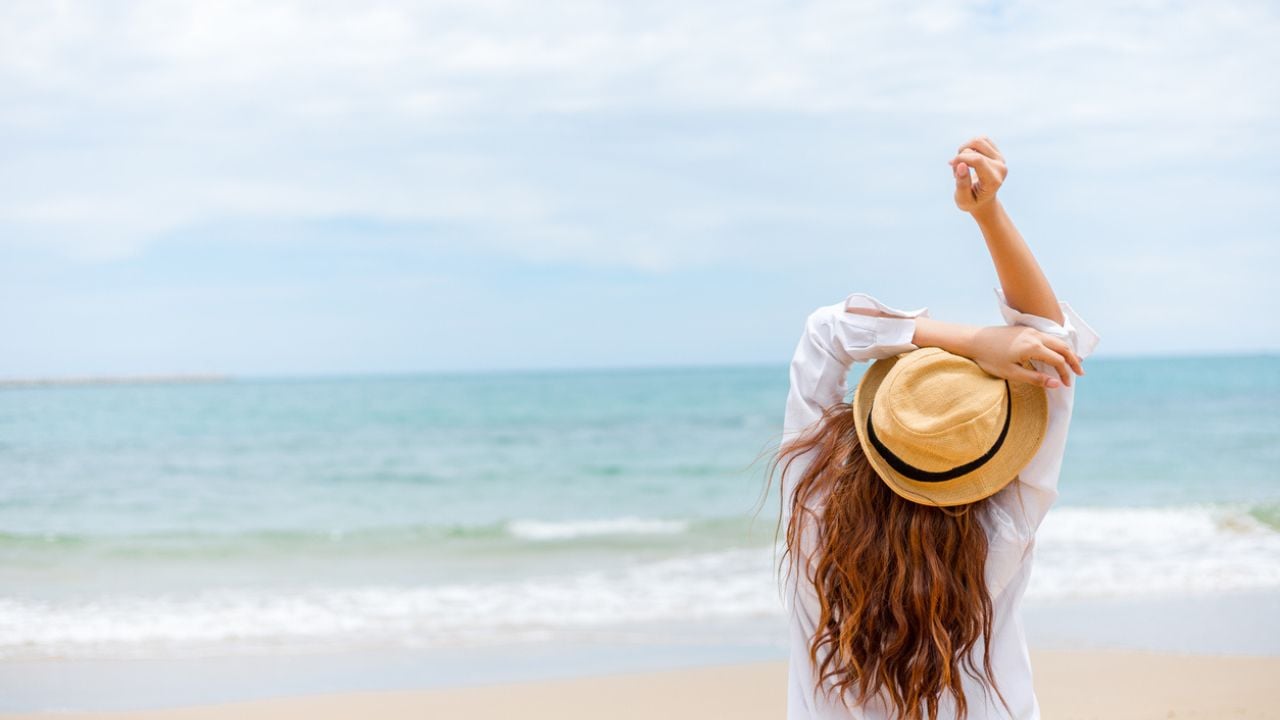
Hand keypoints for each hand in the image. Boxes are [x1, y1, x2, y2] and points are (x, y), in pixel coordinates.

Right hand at [949, 135, 1006, 213]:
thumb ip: (961, 184)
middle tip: (956, 172)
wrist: (983, 200)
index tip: (951, 165)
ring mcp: (1000, 159)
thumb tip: (961, 164)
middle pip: (975, 150)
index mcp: (993, 180)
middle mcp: (1000, 167)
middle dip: (960, 157)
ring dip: (964, 149)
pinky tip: (967, 157)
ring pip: (978, 141)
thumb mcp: (962, 199)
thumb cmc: (971, 201)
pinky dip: (970, 146)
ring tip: (962, 163)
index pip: (977, 160)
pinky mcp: (997, 152)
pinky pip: (981, 139)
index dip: (961, 158)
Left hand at [966, 325, 1083, 388]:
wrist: (973, 340)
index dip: (1065, 374)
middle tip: (1080, 374)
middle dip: (1073, 361)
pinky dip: (1056, 346)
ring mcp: (1030, 331)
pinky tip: (1056, 353)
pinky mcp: (1025, 330)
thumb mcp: (1012, 373)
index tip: (1066, 385)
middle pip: (1062, 347)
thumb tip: (1056, 385)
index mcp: (1033, 347)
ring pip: (1056, 340)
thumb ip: (1035, 379)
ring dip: (1066, 352)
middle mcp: (1035, 336)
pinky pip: (1048, 337)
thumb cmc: (990, 358)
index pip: (1058, 361)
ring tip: (1072, 364)